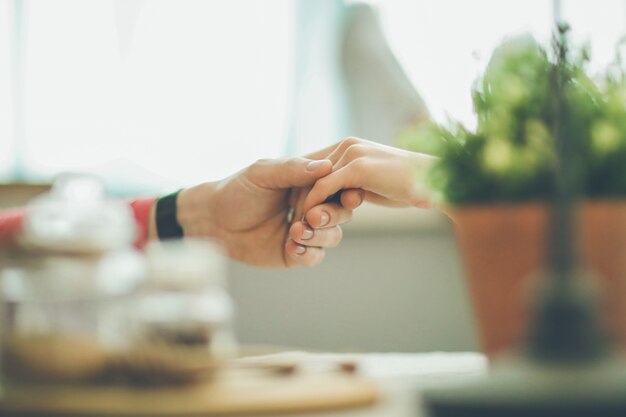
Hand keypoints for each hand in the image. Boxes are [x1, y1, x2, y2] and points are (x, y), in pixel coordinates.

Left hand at [172, 157, 353, 267]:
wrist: (213, 221)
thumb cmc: (237, 190)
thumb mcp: (262, 173)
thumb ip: (293, 168)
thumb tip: (326, 165)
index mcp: (309, 182)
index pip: (339, 183)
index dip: (346, 189)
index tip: (345, 194)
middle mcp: (312, 205)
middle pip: (343, 211)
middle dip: (333, 215)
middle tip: (312, 216)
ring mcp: (306, 230)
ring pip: (333, 235)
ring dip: (319, 235)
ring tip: (295, 232)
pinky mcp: (296, 253)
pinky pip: (315, 256)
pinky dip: (308, 253)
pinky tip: (291, 247)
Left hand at [299, 137, 436, 213]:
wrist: (436, 184)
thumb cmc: (410, 187)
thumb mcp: (374, 183)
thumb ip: (352, 184)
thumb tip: (338, 196)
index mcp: (350, 145)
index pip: (314, 165)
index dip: (303, 188)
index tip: (299, 212)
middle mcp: (348, 145)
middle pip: (308, 172)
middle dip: (299, 197)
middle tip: (295, 222)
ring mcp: (352, 153)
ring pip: (313, 181)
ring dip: (304, 204)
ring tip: (300, 226)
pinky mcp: (358, 168)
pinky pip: (323, 188)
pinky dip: (314, 206)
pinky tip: (312, 223)